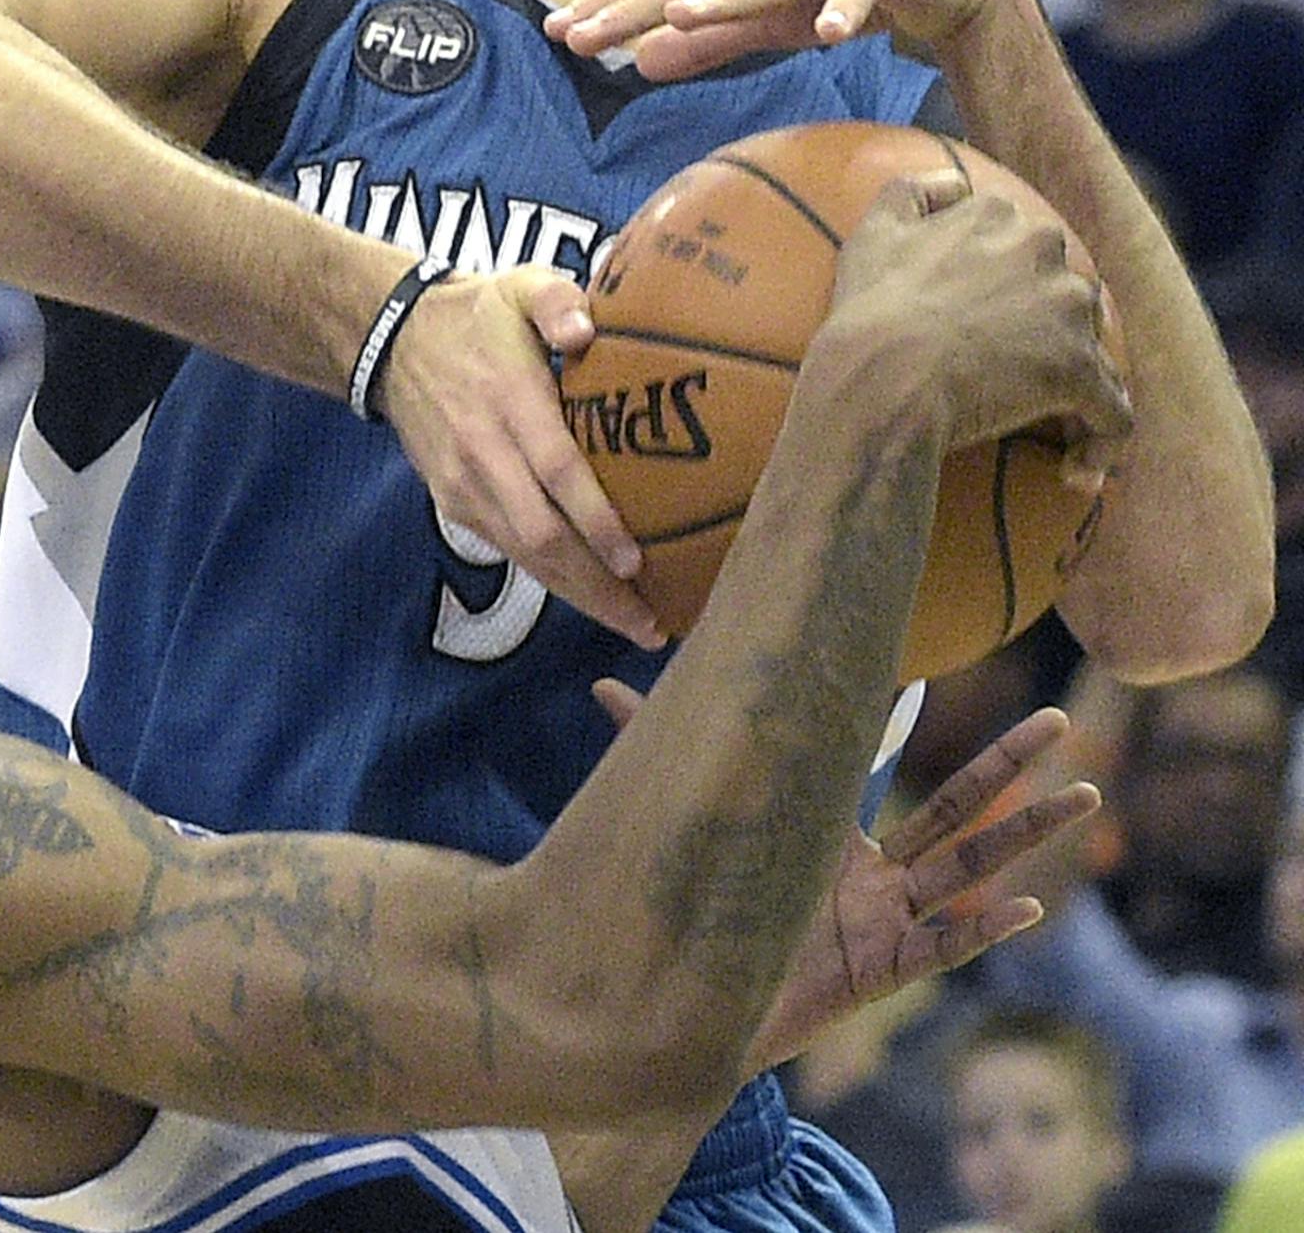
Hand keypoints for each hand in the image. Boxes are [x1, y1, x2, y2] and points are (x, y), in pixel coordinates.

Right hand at [378, 268, 661, 646]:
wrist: (392, 341)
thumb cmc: (478, 315)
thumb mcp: (519, 285)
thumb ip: (558, 300)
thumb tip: (587, 330)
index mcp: (510, 400)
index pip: (558, 471)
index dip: (597, 521)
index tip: (638, 561)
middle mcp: (485, 452)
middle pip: (543, 536)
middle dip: (598, 587)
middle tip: (652, 624)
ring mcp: (465, 483)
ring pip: (525, 555)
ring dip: (578, 596)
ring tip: (633, 623)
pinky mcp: (454, 501)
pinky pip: (508, 549)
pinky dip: (551, 578)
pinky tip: (591, 594)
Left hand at [594, 682, 1098, 1069]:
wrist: (692, 1013)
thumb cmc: (702, 920)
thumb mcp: (688, 827)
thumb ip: (646, 755)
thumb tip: (602, 682)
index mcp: (831, 835)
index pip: (874, 764)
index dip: (901, 722)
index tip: (931, 673)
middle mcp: (874, 875)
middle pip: (953, 808)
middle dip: (1005, 765)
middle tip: (1058, 720)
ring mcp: (886, 923)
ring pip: (971, 871)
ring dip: (1027, 837)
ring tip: (1084, 798)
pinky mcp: (881, 973)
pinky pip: (945, 949)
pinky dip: (987, 931)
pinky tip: (1029, 910)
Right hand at [822, 172, 1132, 476]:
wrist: (880, 377)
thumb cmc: (868, 312)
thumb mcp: (872, 234)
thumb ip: (912, 191)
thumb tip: (952, 183)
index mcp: (1000, 215)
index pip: (1028, 248)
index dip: (1015, 289)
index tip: (992, 326)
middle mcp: (1047, 250)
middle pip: (1068, 294)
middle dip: (1051, 334)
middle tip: (1013, 380)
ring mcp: (1069, 310)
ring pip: (1096, 351)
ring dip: (1078, 387)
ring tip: (1047, 432)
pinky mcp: (1081, 371)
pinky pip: (1113, 416)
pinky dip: (1100, 444)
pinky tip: (1076, 474)